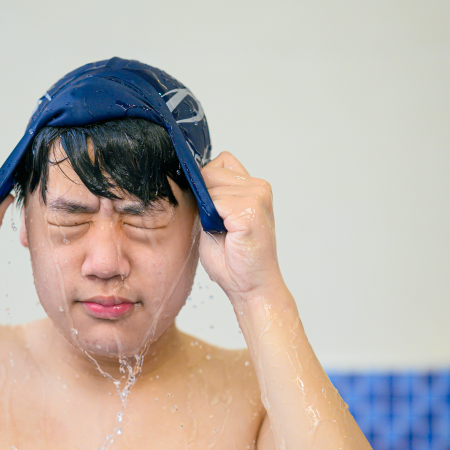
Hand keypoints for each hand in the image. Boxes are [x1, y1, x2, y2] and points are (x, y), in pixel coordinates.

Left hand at [198, 152, 282, 303]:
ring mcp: (257, 196)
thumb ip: (208, 198)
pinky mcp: (250, 209)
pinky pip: (215, 201)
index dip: (206, 181)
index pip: (221, 162)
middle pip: (212, 170)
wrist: (252, 288)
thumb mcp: (214, 220)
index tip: (206, 205)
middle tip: (216, 225)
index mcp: (253, 188)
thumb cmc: (234, 260)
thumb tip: (190, 179)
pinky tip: (227, 235)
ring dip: (209, 210)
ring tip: (224, 232)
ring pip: (211, 186)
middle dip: (205, 196)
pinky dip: (212, 219)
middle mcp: (259, 187)